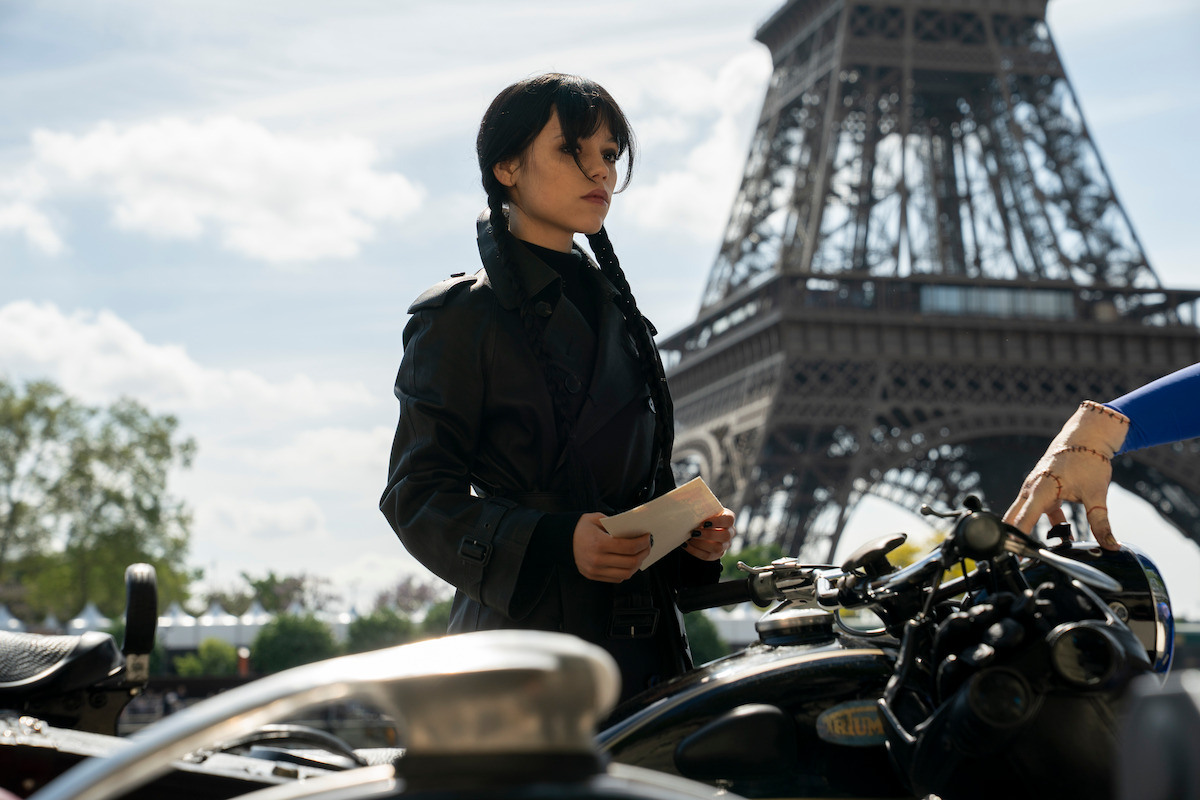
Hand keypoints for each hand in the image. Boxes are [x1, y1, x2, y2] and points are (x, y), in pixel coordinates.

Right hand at [573, 512, 649, 582]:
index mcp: (599, 543)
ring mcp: (596, 570)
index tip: (648, 537)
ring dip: (637, 564)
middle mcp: (598, 560)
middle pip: (630, 562)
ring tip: (640, 555)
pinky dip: (626, 571)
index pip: (628, 547)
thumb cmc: (580, 528)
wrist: (561, 541)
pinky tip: (628, 562)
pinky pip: (617, 578)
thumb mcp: (596, 519)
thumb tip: (634, 530)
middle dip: (644, 553)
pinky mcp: (594, 576)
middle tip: (647, 546)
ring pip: (626, 573)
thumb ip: (615, 523)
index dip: (642, 543)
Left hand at [684, 507, 734, 560]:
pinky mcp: (717, 554)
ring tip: (689, 539)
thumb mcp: (704, 509)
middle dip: (708, 535)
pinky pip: (708, 556)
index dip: (718, 522)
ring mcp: (725, 545)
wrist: (702, 526)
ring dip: (701, 544)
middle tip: (694, 532)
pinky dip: (695, 551)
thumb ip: (699, 506)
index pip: (729, 520)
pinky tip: (686, 545)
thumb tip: (685, 498)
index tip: (704, 522)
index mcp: (728, 518)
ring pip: (717, 548)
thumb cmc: (703, 515)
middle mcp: (730, 532)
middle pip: (725, 536)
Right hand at [1003, 402, 1129, 549]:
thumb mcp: (1097, 495)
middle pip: (1013, 517)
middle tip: (1013, 560)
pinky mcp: (1041, 490)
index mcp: (1041, 490)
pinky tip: (1061, 536)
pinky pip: (1036, 510)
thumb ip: (1101, 522)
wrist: (1085, 437)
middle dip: (1011, 538)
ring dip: (1026, 531)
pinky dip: (1044, 523)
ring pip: (1022, 514)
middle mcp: (1031, 490)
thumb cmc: (1088, 461)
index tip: (1013, 555)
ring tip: (1031, 553)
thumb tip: (1111, 546)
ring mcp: (1034, 489)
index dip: (1016, 538)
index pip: (1023, 519)